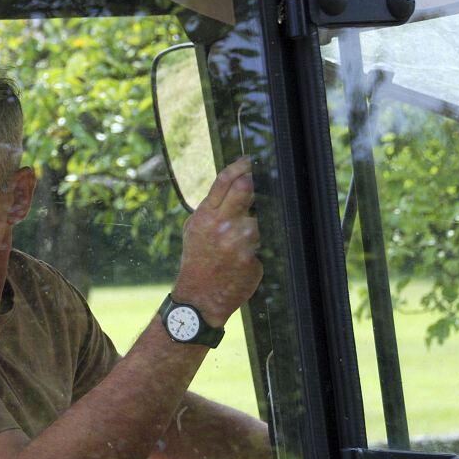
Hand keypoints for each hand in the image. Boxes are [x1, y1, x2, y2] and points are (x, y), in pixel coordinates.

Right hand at [173, 156, 263, 325]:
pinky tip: (243, 259)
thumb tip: (233, 183)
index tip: (250, 161)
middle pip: (247, 189)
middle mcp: (221, 226)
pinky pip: (263, 244)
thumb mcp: (195, 229)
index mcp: (204, 216)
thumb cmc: (197, 260)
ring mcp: (238, 243)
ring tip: (242, 238)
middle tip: (259, 186)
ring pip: (260, 219)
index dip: (241, 166)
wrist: (198, 298)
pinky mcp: (251, 259)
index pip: (225, 180)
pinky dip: (257, 248)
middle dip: (254, 185)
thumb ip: (212, 207)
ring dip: (255, 224)